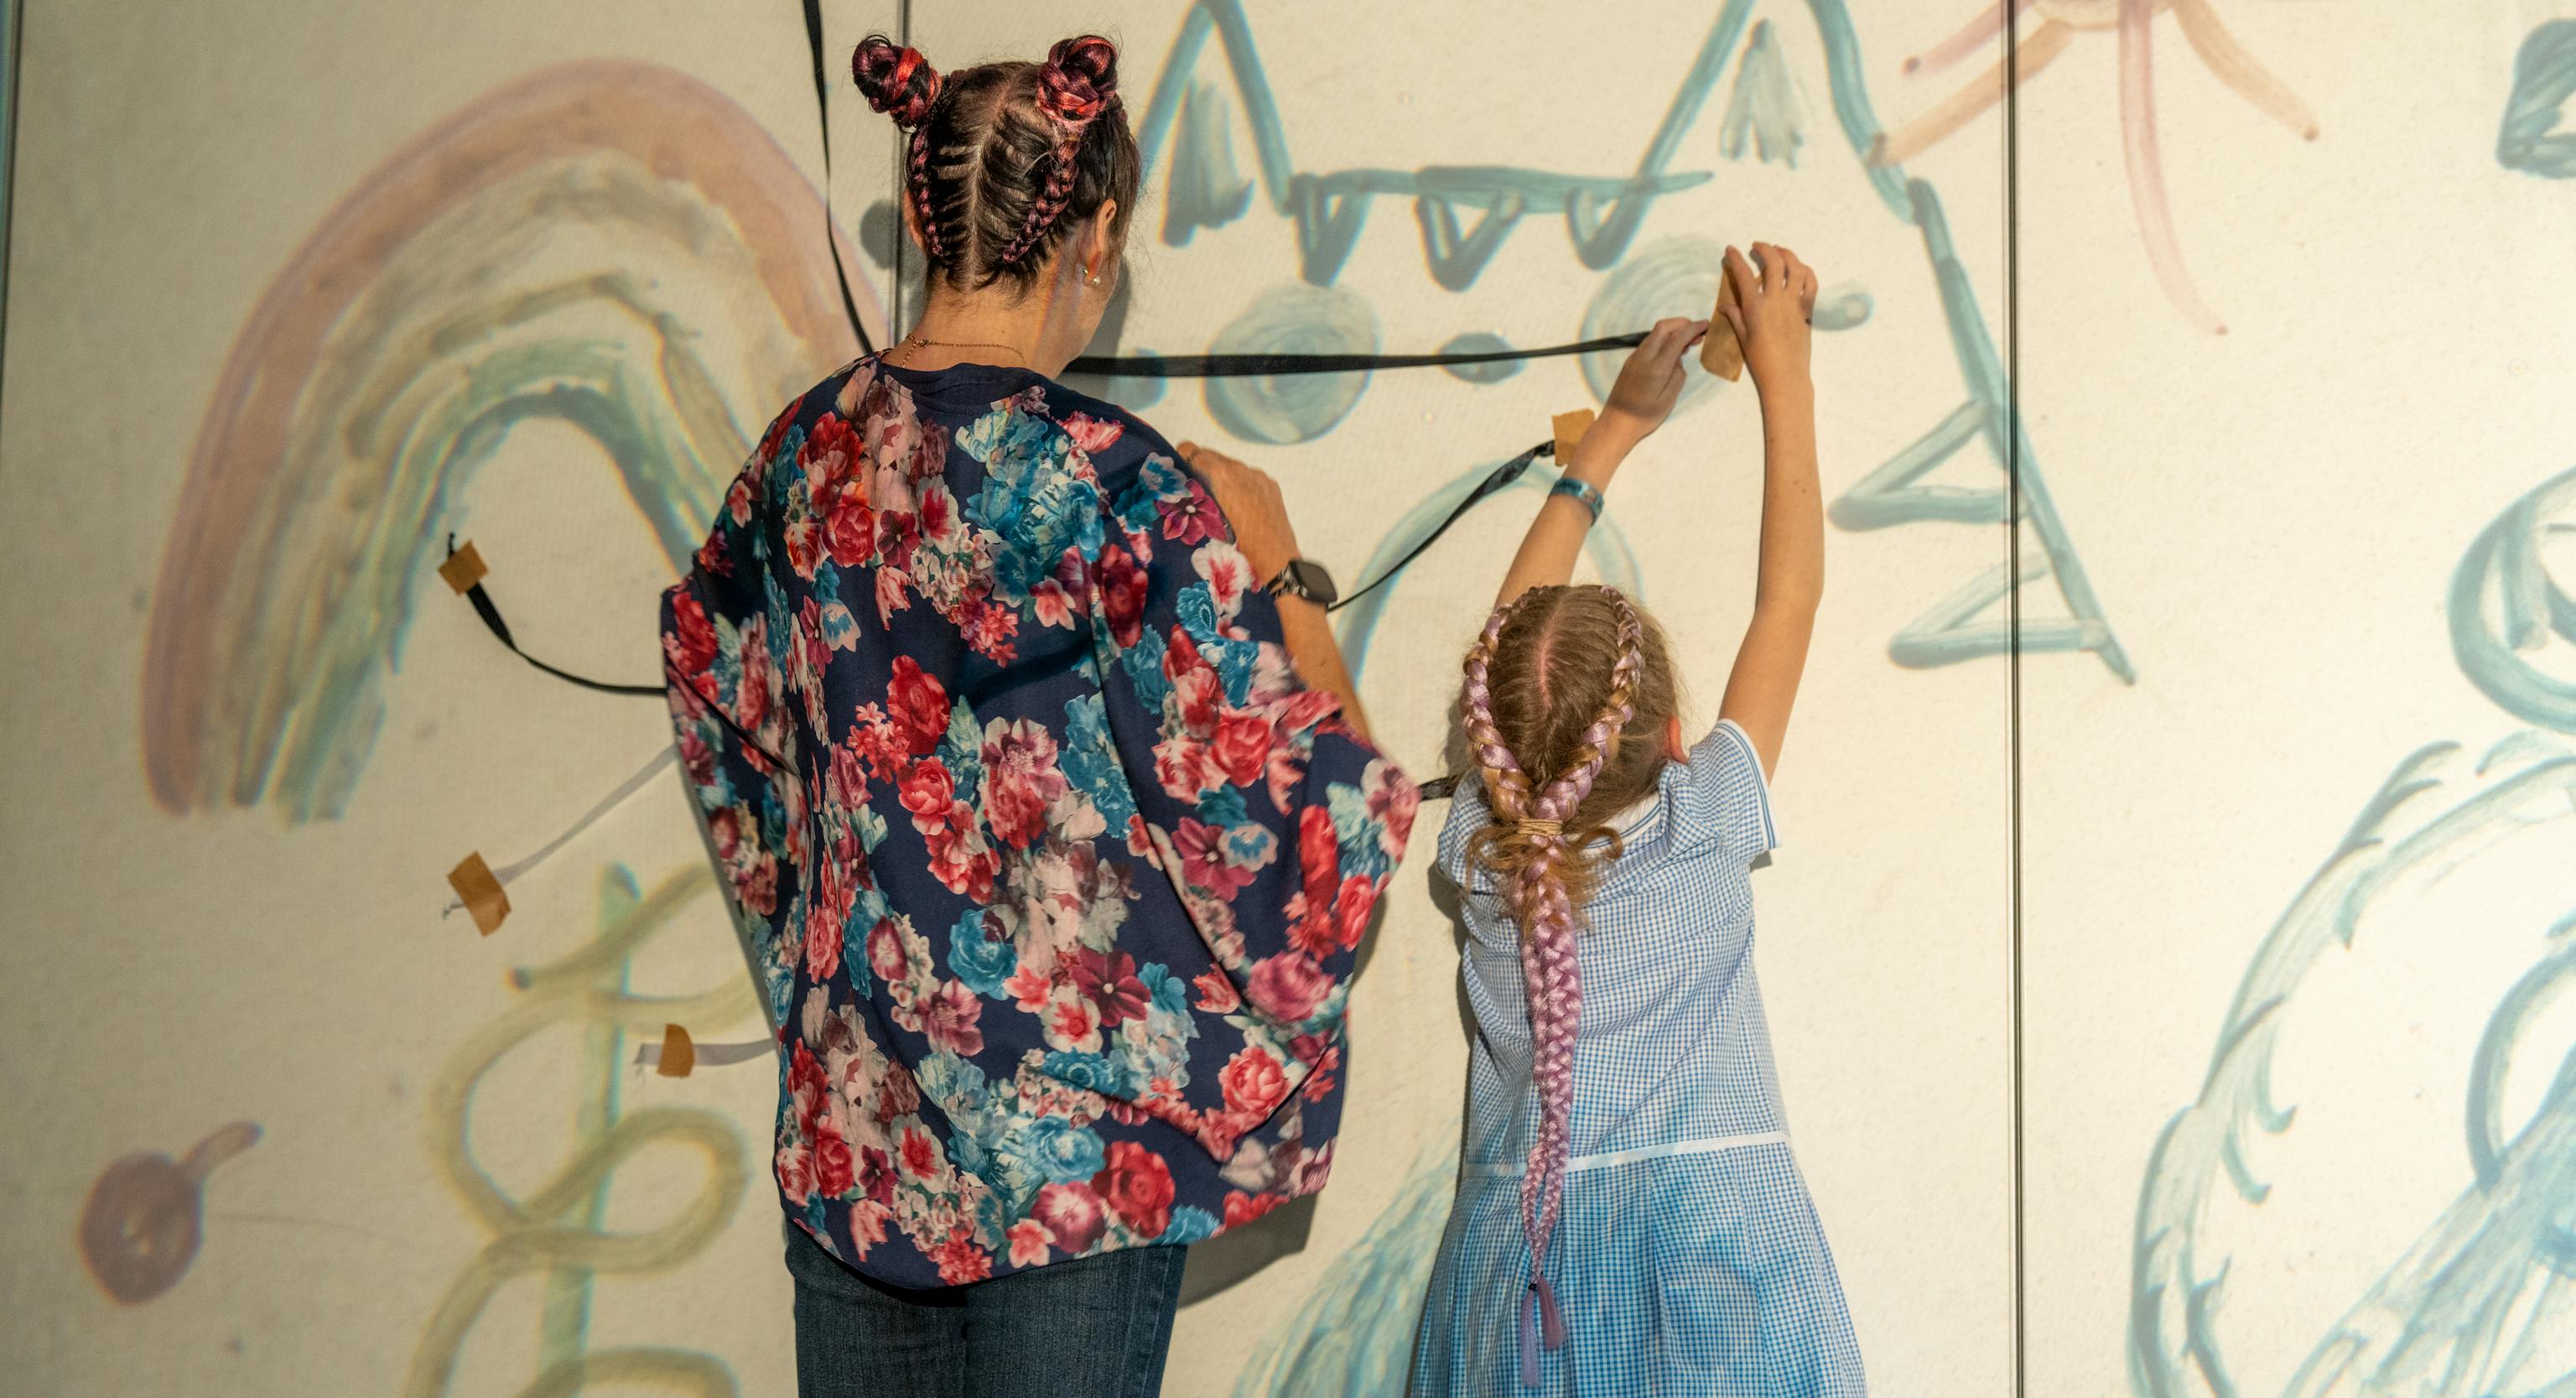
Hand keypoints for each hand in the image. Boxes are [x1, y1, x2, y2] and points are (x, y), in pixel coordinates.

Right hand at [1175, 441, 1299, 582]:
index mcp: (1222, 474)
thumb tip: (1185, 486)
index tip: (1178, 472)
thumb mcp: (1207, 520)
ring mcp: (1258, 475)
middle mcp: (1241, 468)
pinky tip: (1241, 506)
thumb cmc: (1238, 545)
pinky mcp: (1271, 484)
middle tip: (1194, 488)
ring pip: (1231, 466)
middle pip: (1211, 456)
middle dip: (1201, 469)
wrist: (1275, 558)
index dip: (1182, 459)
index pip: (1191, 450)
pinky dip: (1241, 485)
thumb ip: (1196, 496)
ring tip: (1218, 501)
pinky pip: (1249, 476)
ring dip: (1221, 477)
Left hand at [1600, 316, 1710, 441]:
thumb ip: (1678, 377)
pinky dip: (1664, 340)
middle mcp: (1643, 357)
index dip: (1693, 328)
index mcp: (1656, 367)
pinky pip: (1650, 343)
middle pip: (1663, 327)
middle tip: (1698, 333)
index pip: (1676, 338)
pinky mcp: (1631, 362)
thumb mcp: (1668, 400)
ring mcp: (1635, 357)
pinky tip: (1673, 353)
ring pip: (1655, 334)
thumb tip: (1678, 361)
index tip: (1706, 324)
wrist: (1616, 423)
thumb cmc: (1643, 417)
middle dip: (1682, 324)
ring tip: (1689, 343)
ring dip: (1673, 332)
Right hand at [1720, 242, 1816, 398]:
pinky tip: (1799, 268)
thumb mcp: (1743, 337)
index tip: (1731, 249)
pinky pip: (1811, 283)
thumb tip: (1725, 305)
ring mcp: (1795, 303)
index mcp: (1756, 307)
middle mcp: (1776, 300)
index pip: (1745, 275)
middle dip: (1765, 249)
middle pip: (1774, 263)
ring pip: (1796, 268)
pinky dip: (1805, 271)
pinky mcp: (1808, 309)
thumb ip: (1735, 317)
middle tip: (1757, 246)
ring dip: (1787, 254)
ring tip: (1778, 251)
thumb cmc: (1761, 360)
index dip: (1736, 259)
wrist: (1786, 376)